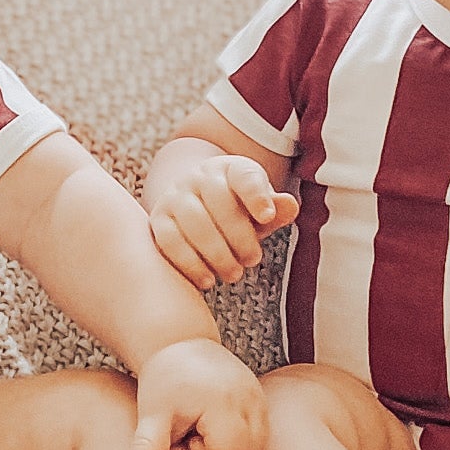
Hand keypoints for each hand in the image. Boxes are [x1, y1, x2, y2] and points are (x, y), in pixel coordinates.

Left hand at [121, 338, 267, 449]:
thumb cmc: (165, 380)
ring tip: (205, 433)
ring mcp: (261, 400)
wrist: (182, 342)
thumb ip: (146, 448)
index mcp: (224, 402)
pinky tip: (218, 433)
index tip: (185, 437)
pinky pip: (260, 440)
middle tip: (194, 436)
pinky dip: (242, 447)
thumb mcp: (153, 414)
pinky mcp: (263, 402)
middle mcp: (250, 400)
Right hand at [147, 155, 298, 290]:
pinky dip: (189, 263)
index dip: (256, 195)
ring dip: (216, 252)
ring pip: (193, 221)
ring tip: (233, 274)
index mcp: (229, 169)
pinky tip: (207, 280)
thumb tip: (291, 206)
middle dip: (239, 235)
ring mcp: (175, 195)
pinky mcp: (158, 219)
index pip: (244, 176)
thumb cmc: (236, 211)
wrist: (195, 205)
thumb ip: (274, 208)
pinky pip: (169, 240)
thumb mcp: (258, 207)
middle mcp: (198, 176)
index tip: (268, 216)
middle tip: (252, 260)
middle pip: (219, 200)